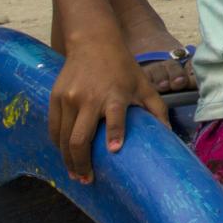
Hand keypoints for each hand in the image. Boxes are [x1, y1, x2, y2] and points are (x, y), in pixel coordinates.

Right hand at [49, 35, 168, 182]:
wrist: (94, 42)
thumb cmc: (123, 67)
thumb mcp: (144, 85)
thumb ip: (156, 109)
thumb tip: (168, 135)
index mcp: (115, 95)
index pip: (115, 115)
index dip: (115, 133)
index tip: (115, 149)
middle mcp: (89, 98)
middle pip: (79, 137)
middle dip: (81, 163)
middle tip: (87, 180)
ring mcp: (69, 98)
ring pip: (63, 138)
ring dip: (67, 160)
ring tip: (75, 174)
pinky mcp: (55, 97)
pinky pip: (54, 128)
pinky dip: (58, 144)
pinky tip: (64, 155)